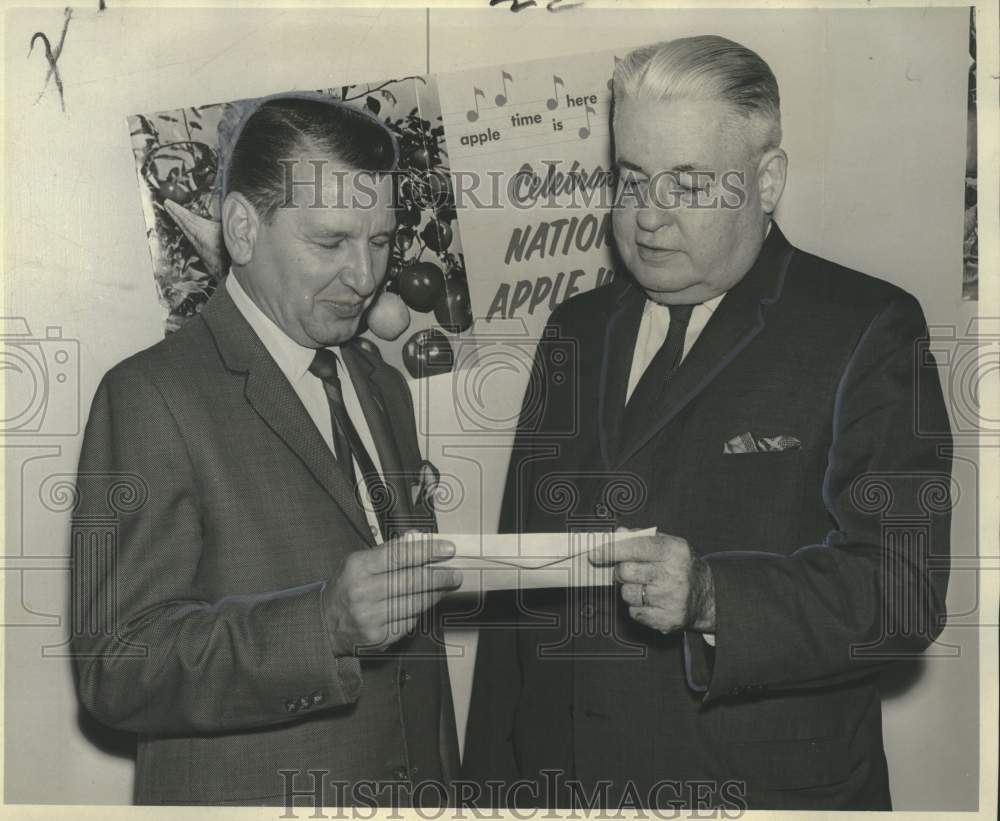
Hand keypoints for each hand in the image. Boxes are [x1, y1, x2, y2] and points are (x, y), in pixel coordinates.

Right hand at [323, 532, 462, 654]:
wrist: (323, 625)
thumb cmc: (347, 588)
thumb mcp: (360, 562)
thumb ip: (390, 550)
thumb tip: (419, 537)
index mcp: (358, 567)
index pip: (400, 555)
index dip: (428, 551)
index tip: (448, 549)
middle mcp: (362, 592)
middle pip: (412, 582)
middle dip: (439, 576)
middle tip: (455, 573)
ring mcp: (370, 617)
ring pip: (414, 604)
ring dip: (435, 594)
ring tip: (446, 586)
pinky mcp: (377, 638)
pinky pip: (408, 623)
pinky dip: (418, 613)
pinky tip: (421, 605)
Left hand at [589, 528, 715, 633]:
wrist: (707, 597)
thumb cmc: (682, 566)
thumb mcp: (669, 544)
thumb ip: (642, 537)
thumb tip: (618, 533)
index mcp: (674, 551)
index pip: (637, 547)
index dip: (612, 550)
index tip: (595, 553)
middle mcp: (674, 575)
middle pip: (626, 572)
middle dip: (621, 572)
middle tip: (630, 572)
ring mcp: (671, 599)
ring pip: (627, 594)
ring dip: (630, 590)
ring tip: (647, 587)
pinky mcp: (667, 619)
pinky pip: (635, 612)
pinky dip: (638, 608)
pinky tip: (652, 601)